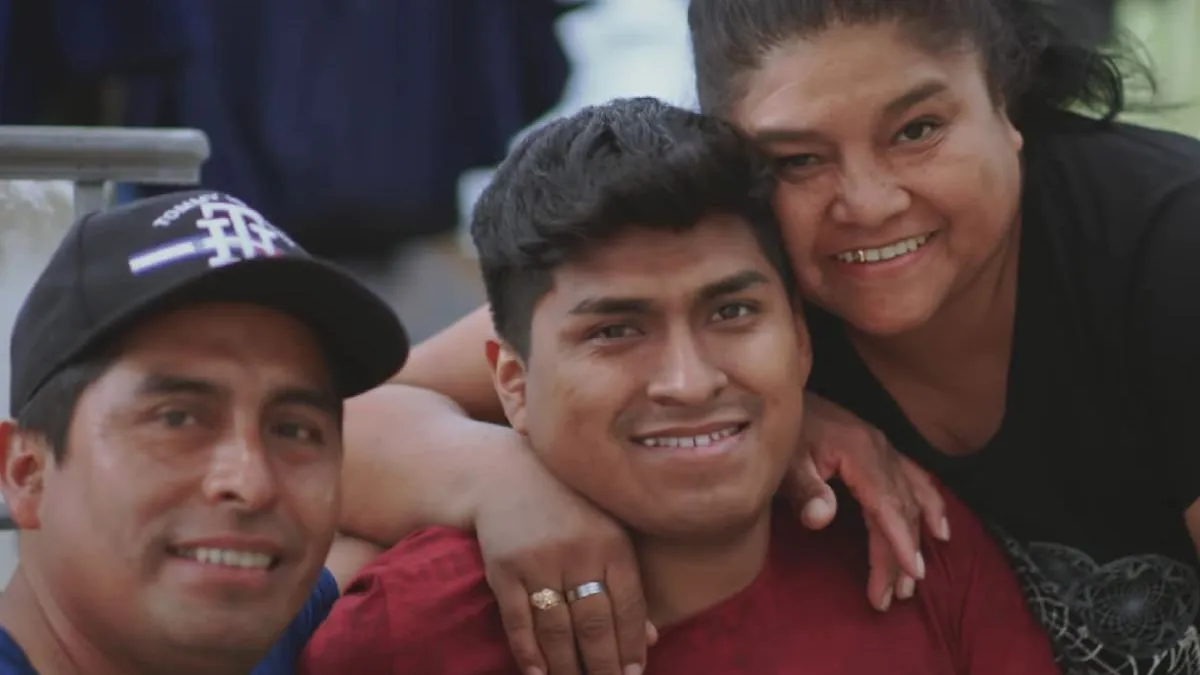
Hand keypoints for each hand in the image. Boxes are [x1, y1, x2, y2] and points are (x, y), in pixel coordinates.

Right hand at [471, 430, 653, 674]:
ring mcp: (539, 560)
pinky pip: (518, 619)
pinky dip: (528, 652)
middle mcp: (578, 551)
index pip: (628, 606)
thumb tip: (651, 639)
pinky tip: (538, 673)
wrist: (506, 473)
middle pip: (595, 624)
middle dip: (604, 666)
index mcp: (612, 542)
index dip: (632, 646)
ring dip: (567, 667)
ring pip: (557, 629)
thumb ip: (627, 584)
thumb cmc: (567, 507)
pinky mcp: (503, 567)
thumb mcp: (606, 533)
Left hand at [784, 392, 949, 610]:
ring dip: (916, 538)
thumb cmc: (779, 433)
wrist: (778, 397)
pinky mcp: (880, 448)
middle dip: (900, 555)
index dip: (900, 542)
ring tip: (914, 579)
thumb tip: (822, 519)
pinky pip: (915, 478)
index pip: (887, 506)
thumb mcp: (783, 461)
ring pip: (910, 498)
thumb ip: (803, 490)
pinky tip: (939, 529)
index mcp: (860, 452)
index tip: (911, 574)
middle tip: (893, 596)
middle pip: (900, 509)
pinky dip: (930, 505)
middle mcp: (880, 449)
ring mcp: (883, 447)